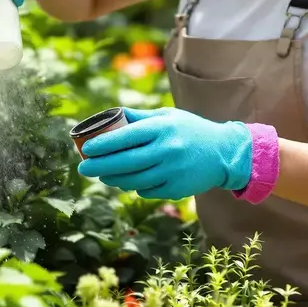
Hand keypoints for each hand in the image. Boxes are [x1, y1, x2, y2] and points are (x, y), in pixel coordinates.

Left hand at [77, 107, 252, 199]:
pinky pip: (146, 191)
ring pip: (132, 180)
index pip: (125, 137)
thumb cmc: (190, 129)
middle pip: (124, 162)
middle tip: (83, 168)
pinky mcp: (176, 189)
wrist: (223, 152)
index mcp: (162, 128)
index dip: (102, 144)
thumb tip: (107, 117)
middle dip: (99, 166)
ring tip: (102, 175)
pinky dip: (133, 187)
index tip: (86, 148)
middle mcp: (167, 150)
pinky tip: (126, 182)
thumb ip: (138, 117)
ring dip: (113, 179)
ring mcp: (172, 172)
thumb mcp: (167, 116)